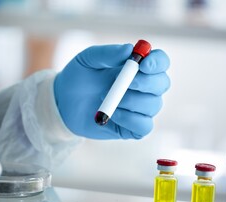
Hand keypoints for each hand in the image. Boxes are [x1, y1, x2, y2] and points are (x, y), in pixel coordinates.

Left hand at [53, 43, 169, 138]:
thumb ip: (107, 53)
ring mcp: (140, 108)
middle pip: (162, 83)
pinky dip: (130, 120)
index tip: (144, 64)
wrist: (63, 104)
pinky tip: (113, 115)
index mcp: (136, 67)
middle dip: (148, 83)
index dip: (158, 62)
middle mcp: (143, 87)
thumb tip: (129, 49)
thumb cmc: (78, 78)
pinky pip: (144, 126)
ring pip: (154, 105)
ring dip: (132, 102)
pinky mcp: (133, 128)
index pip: (160, 61)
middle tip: (128, 83)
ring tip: (107, 99)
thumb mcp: (87, 60)